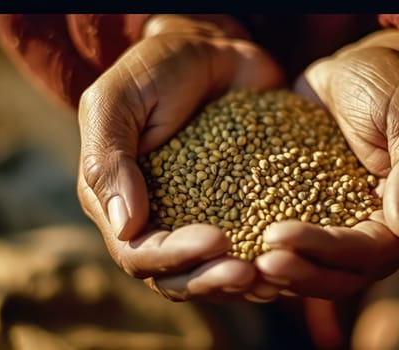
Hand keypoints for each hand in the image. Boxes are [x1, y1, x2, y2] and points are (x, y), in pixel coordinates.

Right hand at [76, 15, 282, 300]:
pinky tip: (289, 263)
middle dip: (210, 281)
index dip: (174, 257)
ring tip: (272, 276)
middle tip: (248, 272)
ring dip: (239, 285)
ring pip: (211, 273)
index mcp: (118, 201)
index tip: (217, 240)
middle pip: (176, 277)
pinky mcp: (236, 208)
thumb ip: (109, 161)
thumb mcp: (117, 101)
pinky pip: (246, 248)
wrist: (210, 50)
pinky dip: (264, 263)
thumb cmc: (157, 69)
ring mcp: (197, 216)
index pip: (138, 252)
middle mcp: (156, 218)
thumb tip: (125, 227)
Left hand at [255, 30, 398, 298]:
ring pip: (314, 271)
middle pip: (339, 275)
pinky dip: (268, 256)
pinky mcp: (310, 215)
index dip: (323, 250)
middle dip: (298, 273)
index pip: (367, 251)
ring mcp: (340, 227)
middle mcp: (374, 232)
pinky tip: (237, 253)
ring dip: (281, 276)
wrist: (355, 74)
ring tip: (242, 267)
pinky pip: (294, 248)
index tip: (276, 235)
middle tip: (257, 263)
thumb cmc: (390, 87)